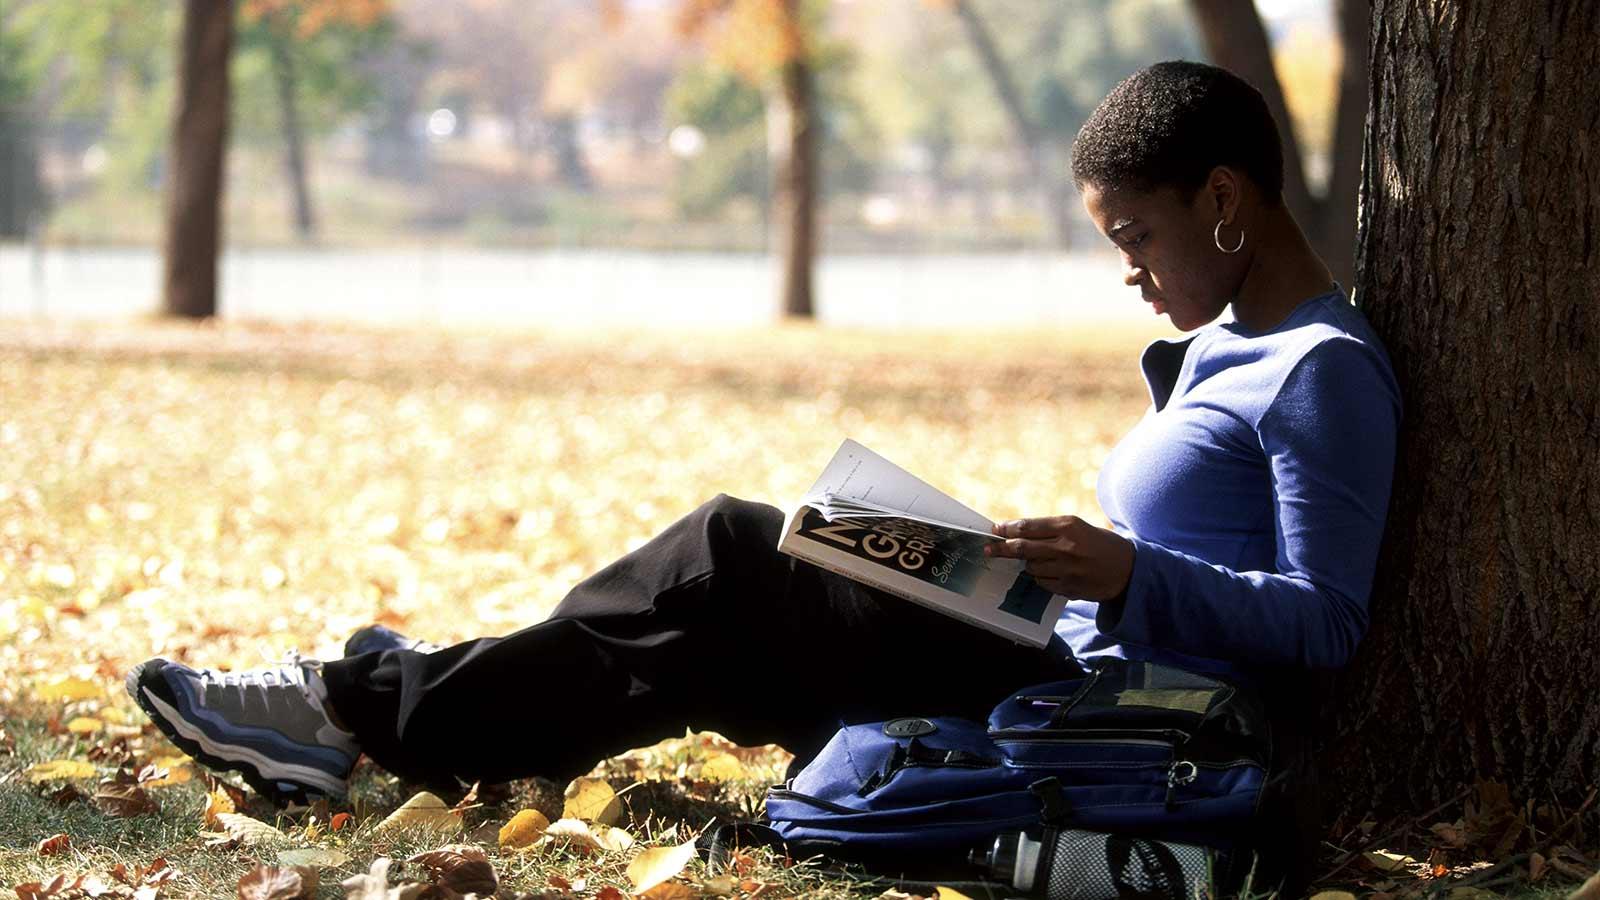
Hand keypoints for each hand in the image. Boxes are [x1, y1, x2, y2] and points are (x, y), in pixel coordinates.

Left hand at [983, 515, 1134, 601]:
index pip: (1026, 527)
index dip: (1006, 529)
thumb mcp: (1077, 527)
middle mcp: (1066, 546)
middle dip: (1000, 548)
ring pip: (1030, 567)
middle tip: (987, 549)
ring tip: (1042, 559)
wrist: (1128, 568)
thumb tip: (1015, 531)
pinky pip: (1042, 582)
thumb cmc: (1099, 543)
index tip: (995, 530)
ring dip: (1028, 563)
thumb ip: (1048, 529)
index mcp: (1068, 525)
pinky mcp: (1069, 587)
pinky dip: (1041, 577)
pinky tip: (1053, 572)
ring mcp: (1067, 569)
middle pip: (1021, 547)